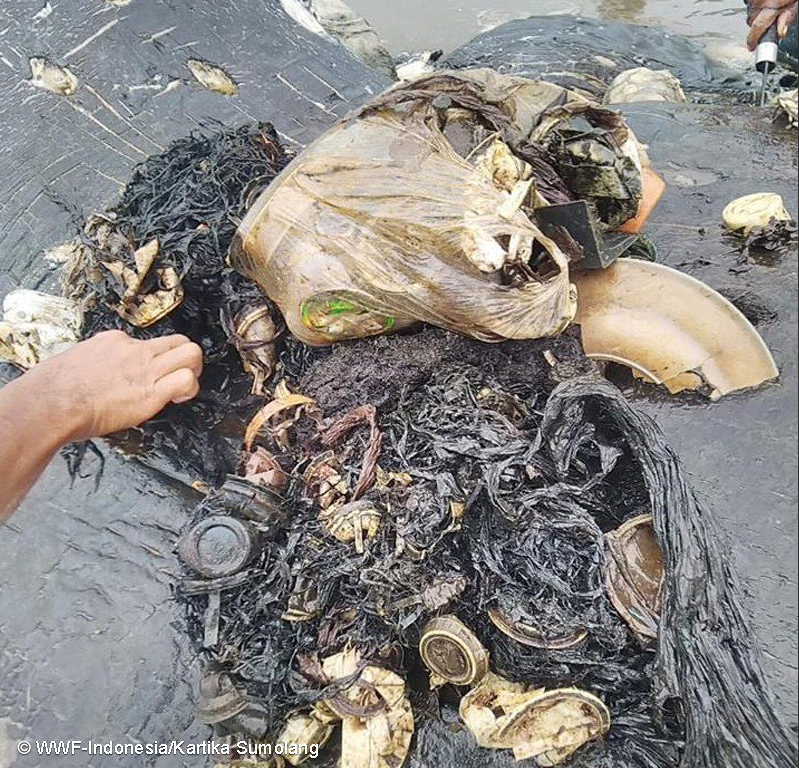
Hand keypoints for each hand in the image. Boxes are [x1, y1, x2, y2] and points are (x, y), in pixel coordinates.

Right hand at [26, 330, 202, 442]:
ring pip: (191, 353)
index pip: (145, 342)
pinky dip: (191, 389)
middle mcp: (133, 350)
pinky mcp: (151, 392)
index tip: (145, 374)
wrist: (51, 402)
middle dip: (185, 357)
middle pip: (178, 340)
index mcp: (112, 341)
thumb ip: (90, 363)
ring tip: (185, 387)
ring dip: (194, 370)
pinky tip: (179, 399)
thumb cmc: (51, 389)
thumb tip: (90, 374)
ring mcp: (145, 368)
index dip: (151, 359)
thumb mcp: (71, 361)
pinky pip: (187, 380)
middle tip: (180, 374)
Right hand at [747, 0, 797, 50]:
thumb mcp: (796, 2)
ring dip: (757, 11)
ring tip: (771, 3)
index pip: (757, 29)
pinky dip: (756, 2)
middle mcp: (759, 0)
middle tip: (770, 17)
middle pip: (751, 21)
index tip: (752, 46)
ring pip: (750, 11)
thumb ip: (788, 17)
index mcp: (771, 5)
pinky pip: (750, 2)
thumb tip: (780, 33)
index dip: (753, 40)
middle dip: (759, 22)